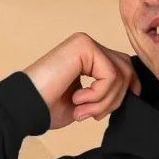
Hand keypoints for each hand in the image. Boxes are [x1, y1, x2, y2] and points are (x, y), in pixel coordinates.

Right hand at [22, 32, 141, 130]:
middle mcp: (87, 45)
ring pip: (120, 74)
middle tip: (94, 115)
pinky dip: (98, 95)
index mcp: (87, 56)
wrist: (26, 106)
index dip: (131, 83)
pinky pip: (110, 74)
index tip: (131, 99)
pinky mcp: (83, 46)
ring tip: (83, 111)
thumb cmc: (49, 107)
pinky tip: (77, 99)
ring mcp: (85, 43)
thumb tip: (132, 89)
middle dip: (116, 97)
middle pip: (125, 68)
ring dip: (104, 102)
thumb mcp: (86, 101)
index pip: (122, 65)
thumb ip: (106, 92)